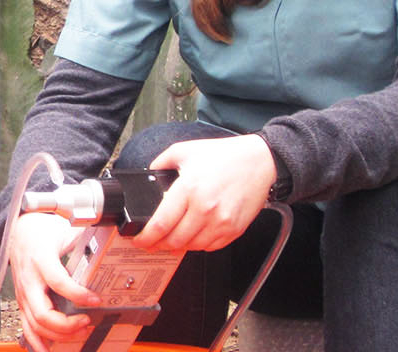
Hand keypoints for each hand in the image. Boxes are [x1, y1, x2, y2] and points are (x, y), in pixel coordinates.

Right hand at [7, 213, 99, 350]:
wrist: (19, 229)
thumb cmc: (40, 230)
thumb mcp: (64, 229)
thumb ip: (85, 237)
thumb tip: (111, 238)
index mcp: (40, 259)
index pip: (58, 282)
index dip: (78, 294)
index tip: (96, 299)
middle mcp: (29, 279)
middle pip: (43, 313)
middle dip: (67, 325)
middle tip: (87, 322)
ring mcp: (23, 292)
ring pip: (35, 324)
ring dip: (58, 335)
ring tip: (79, 332)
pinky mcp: (22, 300)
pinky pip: (26, 326)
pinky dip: (37, 342)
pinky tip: (48, 350)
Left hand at [134, 134, 276, 251]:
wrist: (260, 162)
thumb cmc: (225, 155)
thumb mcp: (184, 151)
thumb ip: (160, 163)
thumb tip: (148, 174)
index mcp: (189, 189)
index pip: (161, 224)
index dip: (145, 237)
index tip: (138, 239)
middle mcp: (205, 209)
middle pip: (174, 240)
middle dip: (157, 244)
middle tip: (150, 241)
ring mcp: (221, 222)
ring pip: (191, 247)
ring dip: (177, 246)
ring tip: (169, 239)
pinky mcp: (234, 230)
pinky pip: (210, 247)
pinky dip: (197, 245)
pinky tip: (191, 237)